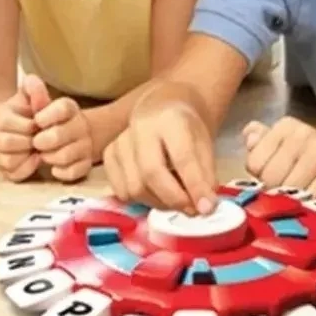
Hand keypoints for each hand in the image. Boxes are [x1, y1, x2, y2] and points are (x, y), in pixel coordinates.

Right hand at [0, 76, 49, 181]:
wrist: (20, 127)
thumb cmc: (28, 111)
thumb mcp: (31, 96)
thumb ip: (34, 88)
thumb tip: (33, 80)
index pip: (6, 122)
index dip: (28, 125)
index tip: (40, 124)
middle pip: (6, 143)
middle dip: (28, 141)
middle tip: (41, 138)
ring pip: (8, 160)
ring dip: (28, 155)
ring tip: (39, 147)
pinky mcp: (2, 170)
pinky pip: (13, 175)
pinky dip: (27, 168)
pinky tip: (36, 158)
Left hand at [32, 94, 92, 182]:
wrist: (74, 135)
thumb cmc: (50, 120)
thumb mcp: (42, 104)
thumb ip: (35, 92)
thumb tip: (30, 79)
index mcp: (70, 108)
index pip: (62, 108)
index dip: (46, 115)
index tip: (37, 120)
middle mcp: (81, 126)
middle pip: (59, 135)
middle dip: (41, 141)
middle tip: (35, 142)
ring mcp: (85, 146)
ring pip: (65, 155)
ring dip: (48, 157)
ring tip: (42, 154)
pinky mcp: (85, 164)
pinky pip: (73, 172)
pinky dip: (60, 171)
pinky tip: (53, 166)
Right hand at [103, 81, 216, 215]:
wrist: (162, 108)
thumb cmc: (186, 128)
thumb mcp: (205, 144)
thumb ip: (206, 174)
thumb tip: (205, 206)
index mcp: (170, 119)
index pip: (182, 157)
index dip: (195, 186)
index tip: (207, 208)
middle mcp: (140, 127)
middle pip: (151, 174)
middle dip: (174, 199)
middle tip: (191, 208)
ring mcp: (119, 141)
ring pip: (134, 188)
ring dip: (158, 202)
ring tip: (175, 198)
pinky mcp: (108, 155)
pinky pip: (120, 191)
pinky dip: (140, 200)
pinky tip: (155, 191)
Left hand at [242, 118, 315, 206]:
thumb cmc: (313, 168)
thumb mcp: (283, 155)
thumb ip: (261, 147)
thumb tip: (248, 136)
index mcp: (285, 126)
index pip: (254, 163)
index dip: (263, 180)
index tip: (279, 179)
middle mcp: (303, 131)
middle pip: (271, 177)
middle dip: (279, 193)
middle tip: (294, 191)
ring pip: (290, 188)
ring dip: (297, 201)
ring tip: (306, 196)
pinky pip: (313, 196)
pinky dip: (313, 205)